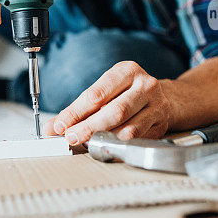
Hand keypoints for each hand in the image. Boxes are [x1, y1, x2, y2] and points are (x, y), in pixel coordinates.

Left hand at [42, 61, 175, 145]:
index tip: (60, 125)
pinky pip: (136, 140)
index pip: (97, 94)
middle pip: (114, 112)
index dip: (76, 112)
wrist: (164, 97)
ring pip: (128, 129)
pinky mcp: (161, 125)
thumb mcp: (104, 90)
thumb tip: (53, 127)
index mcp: (127, 71)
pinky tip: (104, 145)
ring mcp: (157, 106)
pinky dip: (117, 145)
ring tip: (85, 143)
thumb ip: (79, 108)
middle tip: (70, 137)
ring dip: (103, 139)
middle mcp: (145, 85)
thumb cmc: (126, 92)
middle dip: (88, 128)